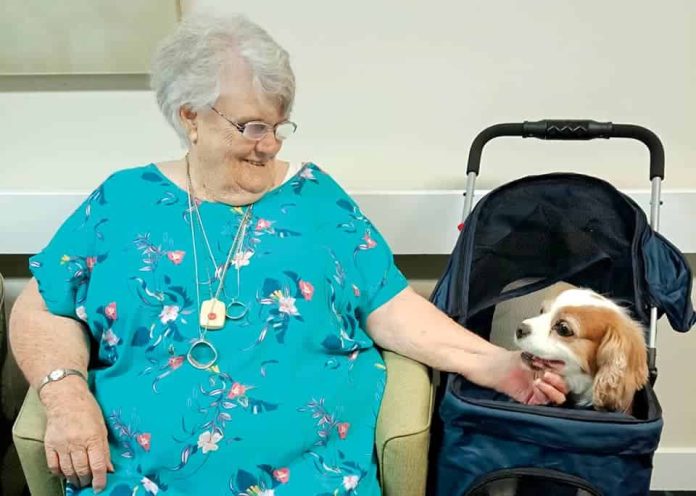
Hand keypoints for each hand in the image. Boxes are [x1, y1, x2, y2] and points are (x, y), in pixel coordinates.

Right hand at [41, 378, 113, 492]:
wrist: (65, 398)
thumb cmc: (88, 410)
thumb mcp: (102, 427)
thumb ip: (104, 449)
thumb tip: (108, 468)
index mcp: (93, 437)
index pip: (97, 465)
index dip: (100, 480)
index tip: (100, 487)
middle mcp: (77, 443)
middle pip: (82, 470)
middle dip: (87, 481)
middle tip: (89, 483)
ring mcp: (62, 445)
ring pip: (68, 470)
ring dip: (74, 479)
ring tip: (79, 481)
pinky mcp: (49, 445)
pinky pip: (53, 466)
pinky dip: (60, 473)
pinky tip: (65, 474)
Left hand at [485, 349, 567, 404]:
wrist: (493, 365)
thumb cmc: (510, 359)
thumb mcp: (531, 356)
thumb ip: (547, 360)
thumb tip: (562, 364)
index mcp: (549, 372)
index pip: (564, 378)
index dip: (562, 374)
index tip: (556, 367)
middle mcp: (547, 384)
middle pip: (563, 389)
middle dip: (558, 382)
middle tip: (547, 374)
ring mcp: (540, 393)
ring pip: (557, 398)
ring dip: (552, 390)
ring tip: (540, 381)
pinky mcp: (531, 401)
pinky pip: (544, 403)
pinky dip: (545, 396)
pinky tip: (538, 387)